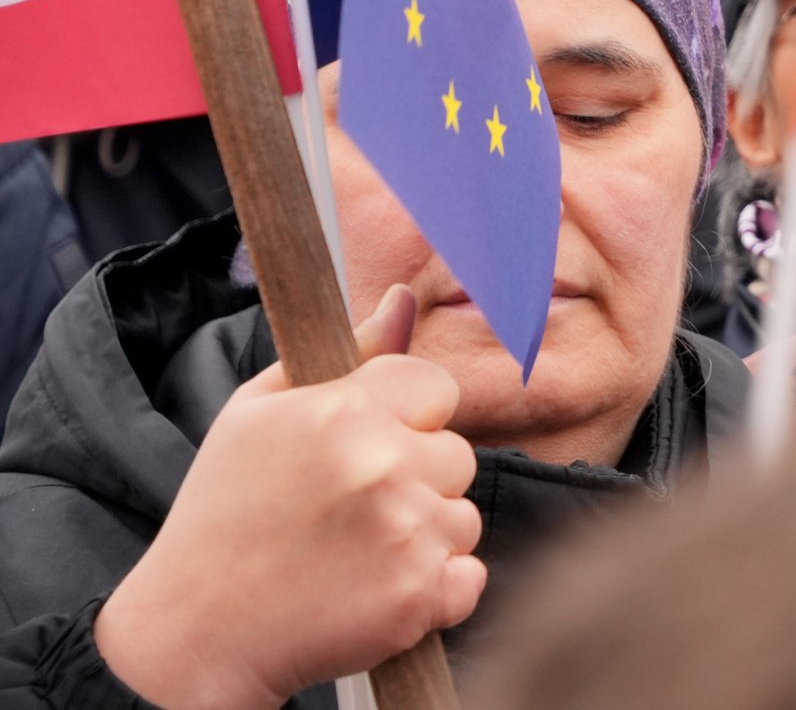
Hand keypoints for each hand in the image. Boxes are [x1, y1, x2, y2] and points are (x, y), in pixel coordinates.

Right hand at [94, 287, 483, 709]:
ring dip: (423, 538)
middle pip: (457, 455)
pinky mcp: (418, 598)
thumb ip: (344, 351)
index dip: (404, 422)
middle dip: (415, 480)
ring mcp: (406, 534)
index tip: (364, 453)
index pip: (436, 389)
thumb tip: (405, 298)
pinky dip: (432, 592)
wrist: (190, 635)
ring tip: (350, 556)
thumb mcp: (258, 415)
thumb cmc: (223, 517)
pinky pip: (468, 579)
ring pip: (462, 518)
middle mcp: (383, 466)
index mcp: (344, 412)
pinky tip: (371, 593)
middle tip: (346, 513)